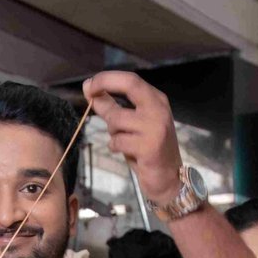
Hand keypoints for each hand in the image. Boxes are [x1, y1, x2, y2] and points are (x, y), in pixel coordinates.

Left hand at [82, 71, 183, 202]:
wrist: (168, 179)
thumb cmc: (147, 151)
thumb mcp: (129, 125)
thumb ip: (111, 107)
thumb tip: (89, 88)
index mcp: (156, 100)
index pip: (130, 79)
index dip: (107, 78)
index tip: (90, 83)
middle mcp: (159, 109)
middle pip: (129, 85)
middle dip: (105, 83)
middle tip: (89, 91)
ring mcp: (156, 127)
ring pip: (116, 119)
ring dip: (112, 131)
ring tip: (123, 142)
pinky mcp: (150, 146)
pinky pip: (118, 141)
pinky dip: (116, 146)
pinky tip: (128, 153)